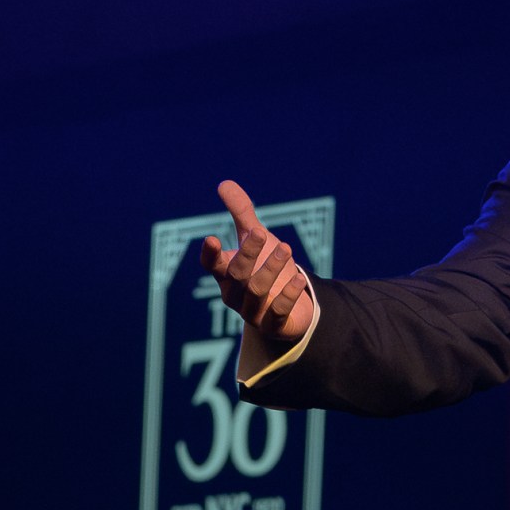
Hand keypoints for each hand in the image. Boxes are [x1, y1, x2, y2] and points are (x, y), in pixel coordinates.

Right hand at [198, 180, 314, 345]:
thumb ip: (241, 214)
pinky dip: (287, 296)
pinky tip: (299, 279)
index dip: (211, 254)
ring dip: (270, 269)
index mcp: (225, 273)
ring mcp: (252, 312)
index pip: (212, 265)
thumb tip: (224, 183)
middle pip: (236, 275)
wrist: (288, 308)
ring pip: (256, 291)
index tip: (212, 239)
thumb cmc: (265, 268)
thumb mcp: (255, 239)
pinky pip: (277, 313)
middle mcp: (234, 294)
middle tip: (262, 233)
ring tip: (286, 249)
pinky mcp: (272, 325)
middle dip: (248, 254)